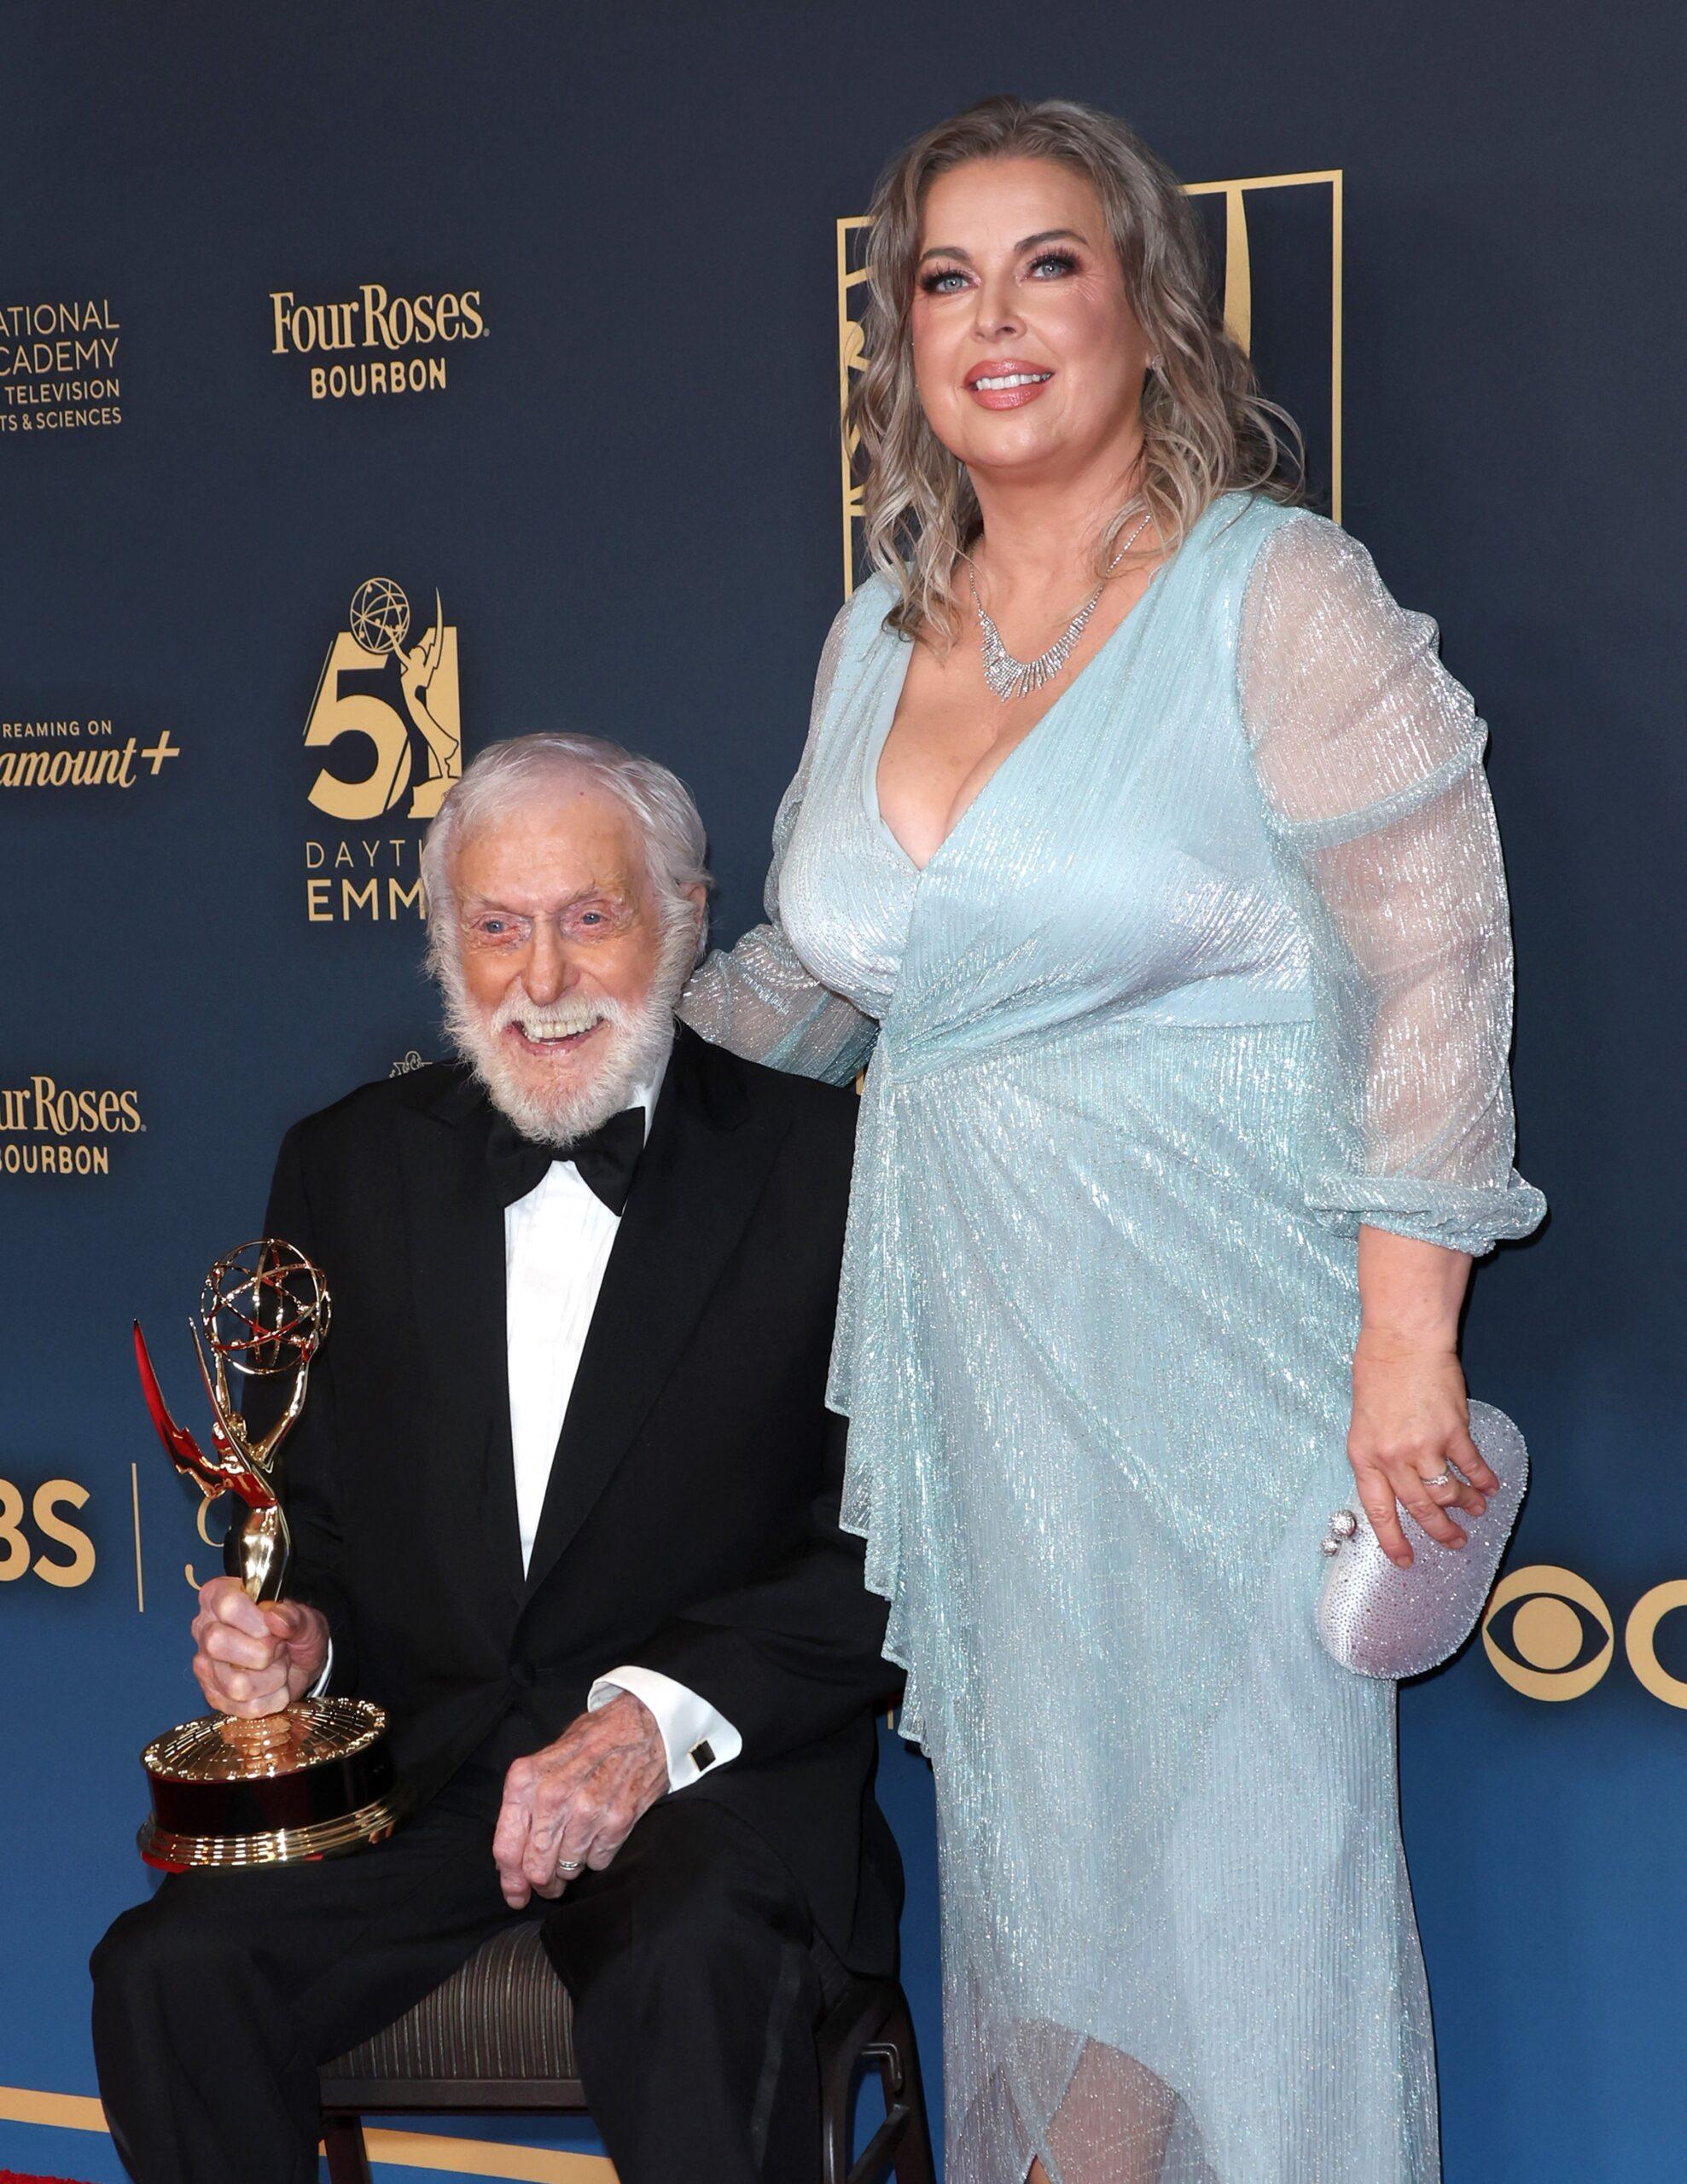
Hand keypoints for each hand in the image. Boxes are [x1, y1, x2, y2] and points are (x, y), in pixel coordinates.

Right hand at [191, 1575, 329, 1716]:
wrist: (300, 1661)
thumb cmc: (295, 1631)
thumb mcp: (305, 1618)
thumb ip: (295, 1616)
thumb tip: (276, 1618)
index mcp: (219, 1597)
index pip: (228, 1606)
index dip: (258, 1621)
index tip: (275, 1627)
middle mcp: (204, 1629)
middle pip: (218, 1644)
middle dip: (263, 1651)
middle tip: (279, 1647)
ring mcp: (205, 1665)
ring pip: (236, 1684)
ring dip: (273, 1678)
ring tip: (278, 1665)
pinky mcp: (214, 1696)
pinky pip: (247, 1707)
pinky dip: (272, 1698)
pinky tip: (273, 1684)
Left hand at [492, 1693, 668, 1908]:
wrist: (643, 1720)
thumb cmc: (592, 1740)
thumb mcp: (547, 1760)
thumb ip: (526, 1804)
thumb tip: (513, 1858)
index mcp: (527, 1780)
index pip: (506, 1848)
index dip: (510, 1881)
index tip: (516, 1895)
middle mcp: (552, 1796)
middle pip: (536, 1868)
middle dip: (542, 1883)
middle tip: (550, 1883)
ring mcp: (586, 1810)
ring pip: (567, 1869)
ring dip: (571, 1868)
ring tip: (579, 1846)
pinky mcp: (617, 1820)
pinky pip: (597, 1862)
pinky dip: (597, 1856)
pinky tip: (601, 1832)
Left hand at [1347, 1332, 1497, 1569]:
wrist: (1403, 1339)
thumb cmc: (1378, 1371)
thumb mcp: (1363, 1419)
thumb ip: (1379, 1453)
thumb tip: (1399, 1482)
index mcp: (1365, 1454)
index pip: (1378, 1511)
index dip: (1393, 1540)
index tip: (1405, 1560)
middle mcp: (1394, 1457)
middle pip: (1420, 1508)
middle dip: (1439, 1531)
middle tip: (1454, 1542)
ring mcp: (1426, 1446)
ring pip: (1447, 1492)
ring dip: (1465, 1506)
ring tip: (1476, 1512)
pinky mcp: (1453, 1431)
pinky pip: (1471, 1465)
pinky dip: (1483, 1479)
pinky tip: (1491, 1486)